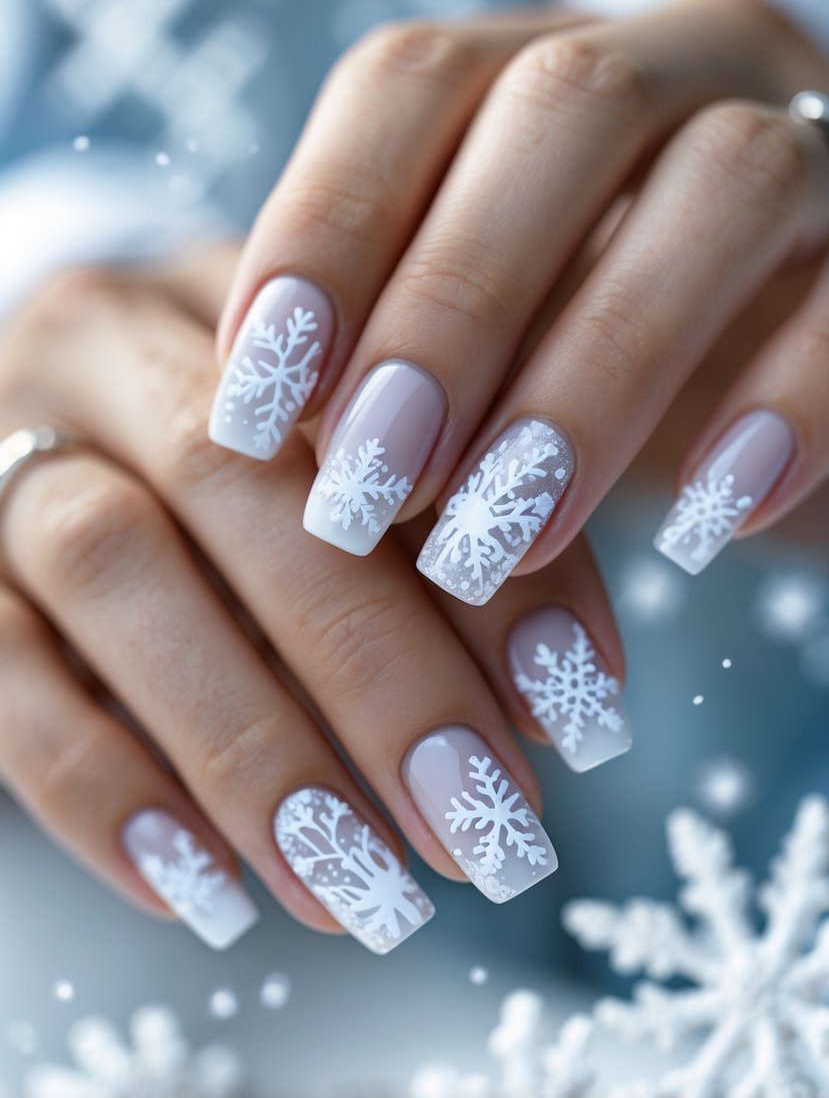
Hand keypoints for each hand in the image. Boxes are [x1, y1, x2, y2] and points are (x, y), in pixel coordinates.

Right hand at [0, 246, 627, 954]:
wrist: (60, 411)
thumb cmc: (262, 449)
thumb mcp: (366, 457)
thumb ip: (467, 535)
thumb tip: (570, 694)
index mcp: (254, 300)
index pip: (381, 414)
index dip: (484, 564)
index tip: (581, 709)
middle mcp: (112, 346)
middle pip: (239, 482)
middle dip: (375, 671)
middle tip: (483, 829)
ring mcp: (10, 447)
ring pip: (110, 569)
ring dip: (247, 746)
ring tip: (360, 893)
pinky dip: (102, 787)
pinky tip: (202, 891)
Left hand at [215, 0, 828, 595]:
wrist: (781, 357)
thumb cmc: (587, 351)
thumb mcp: (484, 341)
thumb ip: (399, 357)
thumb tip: (281, 446)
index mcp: (537, 70)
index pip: (413, 82)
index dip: (324, 228)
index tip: (259, 399)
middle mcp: (676, 62)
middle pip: (561, 110)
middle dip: (449, 310)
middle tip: (369, 485)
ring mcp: (806, 134)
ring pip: (724, 183)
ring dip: (593, 372)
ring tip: (504, 533)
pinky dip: (781, 405)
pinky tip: (708, 521)